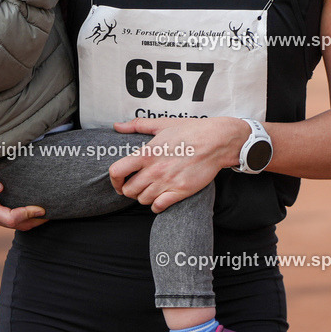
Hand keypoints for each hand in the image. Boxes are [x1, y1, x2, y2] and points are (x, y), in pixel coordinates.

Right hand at [0, 168, 47, 229]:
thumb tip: (0, 187)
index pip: (10, 218)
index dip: (28, 215)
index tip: (42, 208)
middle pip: (15, 226)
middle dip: (35, 221)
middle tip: (54, 213)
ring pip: (12, 225)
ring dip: (30, 221)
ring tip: (47, 214)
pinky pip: (7, 220)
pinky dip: (21, 219)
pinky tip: (31, 212)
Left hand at [109, 117, 247, 213]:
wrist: (216, 141)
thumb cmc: (191, 130)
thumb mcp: (162, 124)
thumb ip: (137, 125)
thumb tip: (117, 125)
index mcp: (146, 153)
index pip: (117, 171)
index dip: (114, 180)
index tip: (119, 181)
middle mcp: (154, 170)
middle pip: (128, 190)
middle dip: (130, 189)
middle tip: (137, 185)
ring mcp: (167, 182)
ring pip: (142, 200)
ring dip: (144, 196)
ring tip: (151, 189)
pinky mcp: (180, 191)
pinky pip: (158, 207)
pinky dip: (156, 205)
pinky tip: (160, 198)